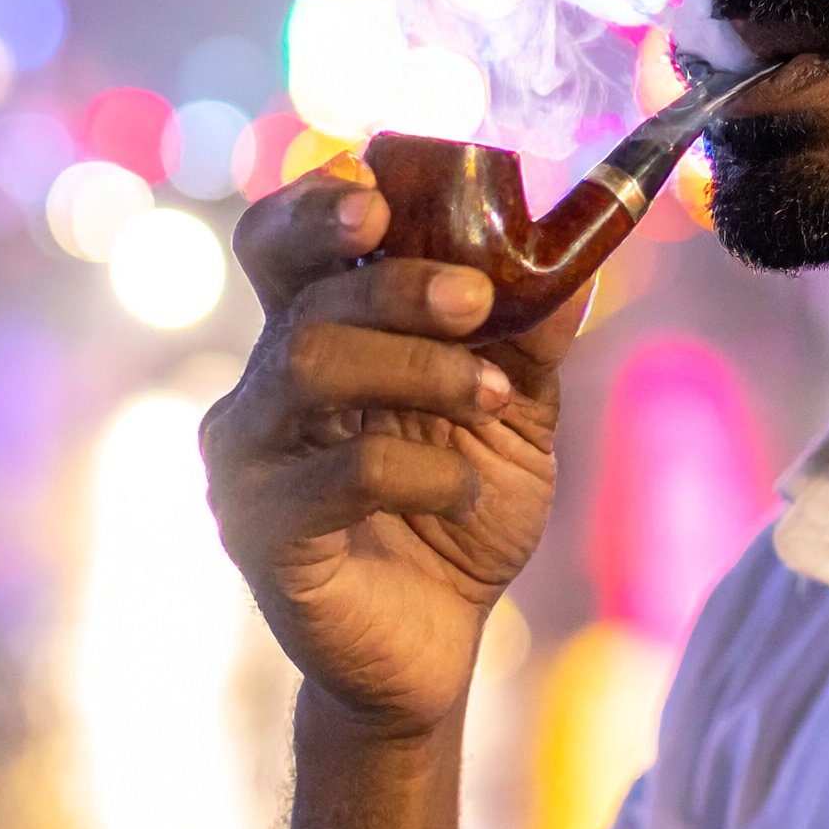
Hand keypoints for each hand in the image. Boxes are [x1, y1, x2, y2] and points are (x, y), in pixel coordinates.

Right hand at [202, 155, 588, 738]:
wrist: (436, 642)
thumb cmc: (460, 507)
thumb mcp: (515, 410)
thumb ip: (529, 337)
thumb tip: (577, 260)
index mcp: (315, 333)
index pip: (281, 241)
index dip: (314, 203)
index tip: (376, 186)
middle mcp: (265, 385)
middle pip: (298, 289)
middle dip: (391, 278)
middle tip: (474, 296)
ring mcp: (251, 458)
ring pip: (307, 363)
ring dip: (416, 364)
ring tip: (489, 394)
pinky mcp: (262, 532)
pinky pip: (341, 474)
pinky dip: (425, 470)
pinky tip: (465, 491)